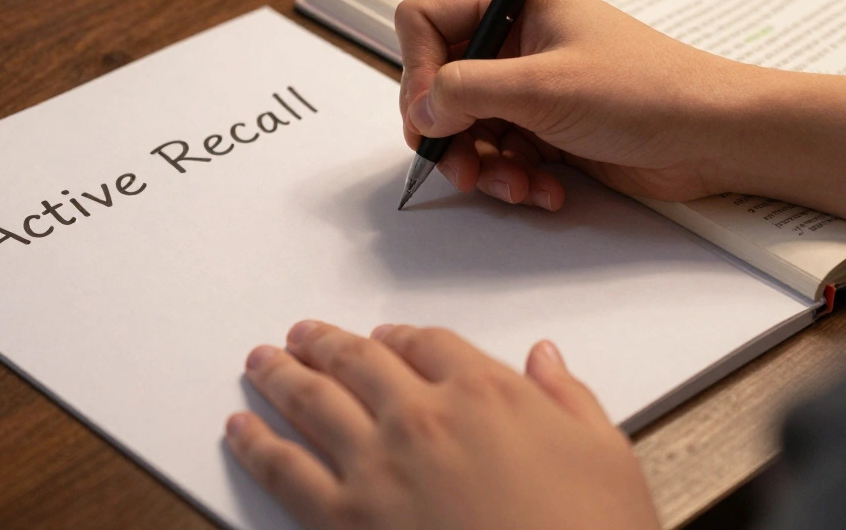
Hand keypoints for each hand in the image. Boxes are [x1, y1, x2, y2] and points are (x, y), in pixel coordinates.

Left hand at [225, 321, 660, 529]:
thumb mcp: (607, 455)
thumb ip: (568, 397)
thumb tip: (544, 357)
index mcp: (484, 392)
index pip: (428, 343)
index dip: (401, 336)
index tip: (386, 337)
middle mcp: (421, 416)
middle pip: (358, 361)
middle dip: (325, 344)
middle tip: (302, 334)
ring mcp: (376, 466)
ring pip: (311, 401)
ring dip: (281, 375)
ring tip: (261, 361)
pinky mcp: (344, 518)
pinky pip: (284, 469)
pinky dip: (255, 444)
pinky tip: (239, 428)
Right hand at [396, 0, 752, 209]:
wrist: (712, 137)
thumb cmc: (647, 90)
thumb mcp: (544, 86)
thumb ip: (468, 90)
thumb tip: (420, 107)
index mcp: (519, 3)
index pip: (427, 20)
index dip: (416, 68)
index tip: (429, 112)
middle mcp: (518, 41)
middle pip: (440, 83)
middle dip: (447, 132)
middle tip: (457, 165)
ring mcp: (531, 86)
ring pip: (467, 127)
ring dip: (482, 164)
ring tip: (512, 185)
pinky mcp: (546, 127)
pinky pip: (500, 154)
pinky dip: (513, 177)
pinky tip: (543, 189)